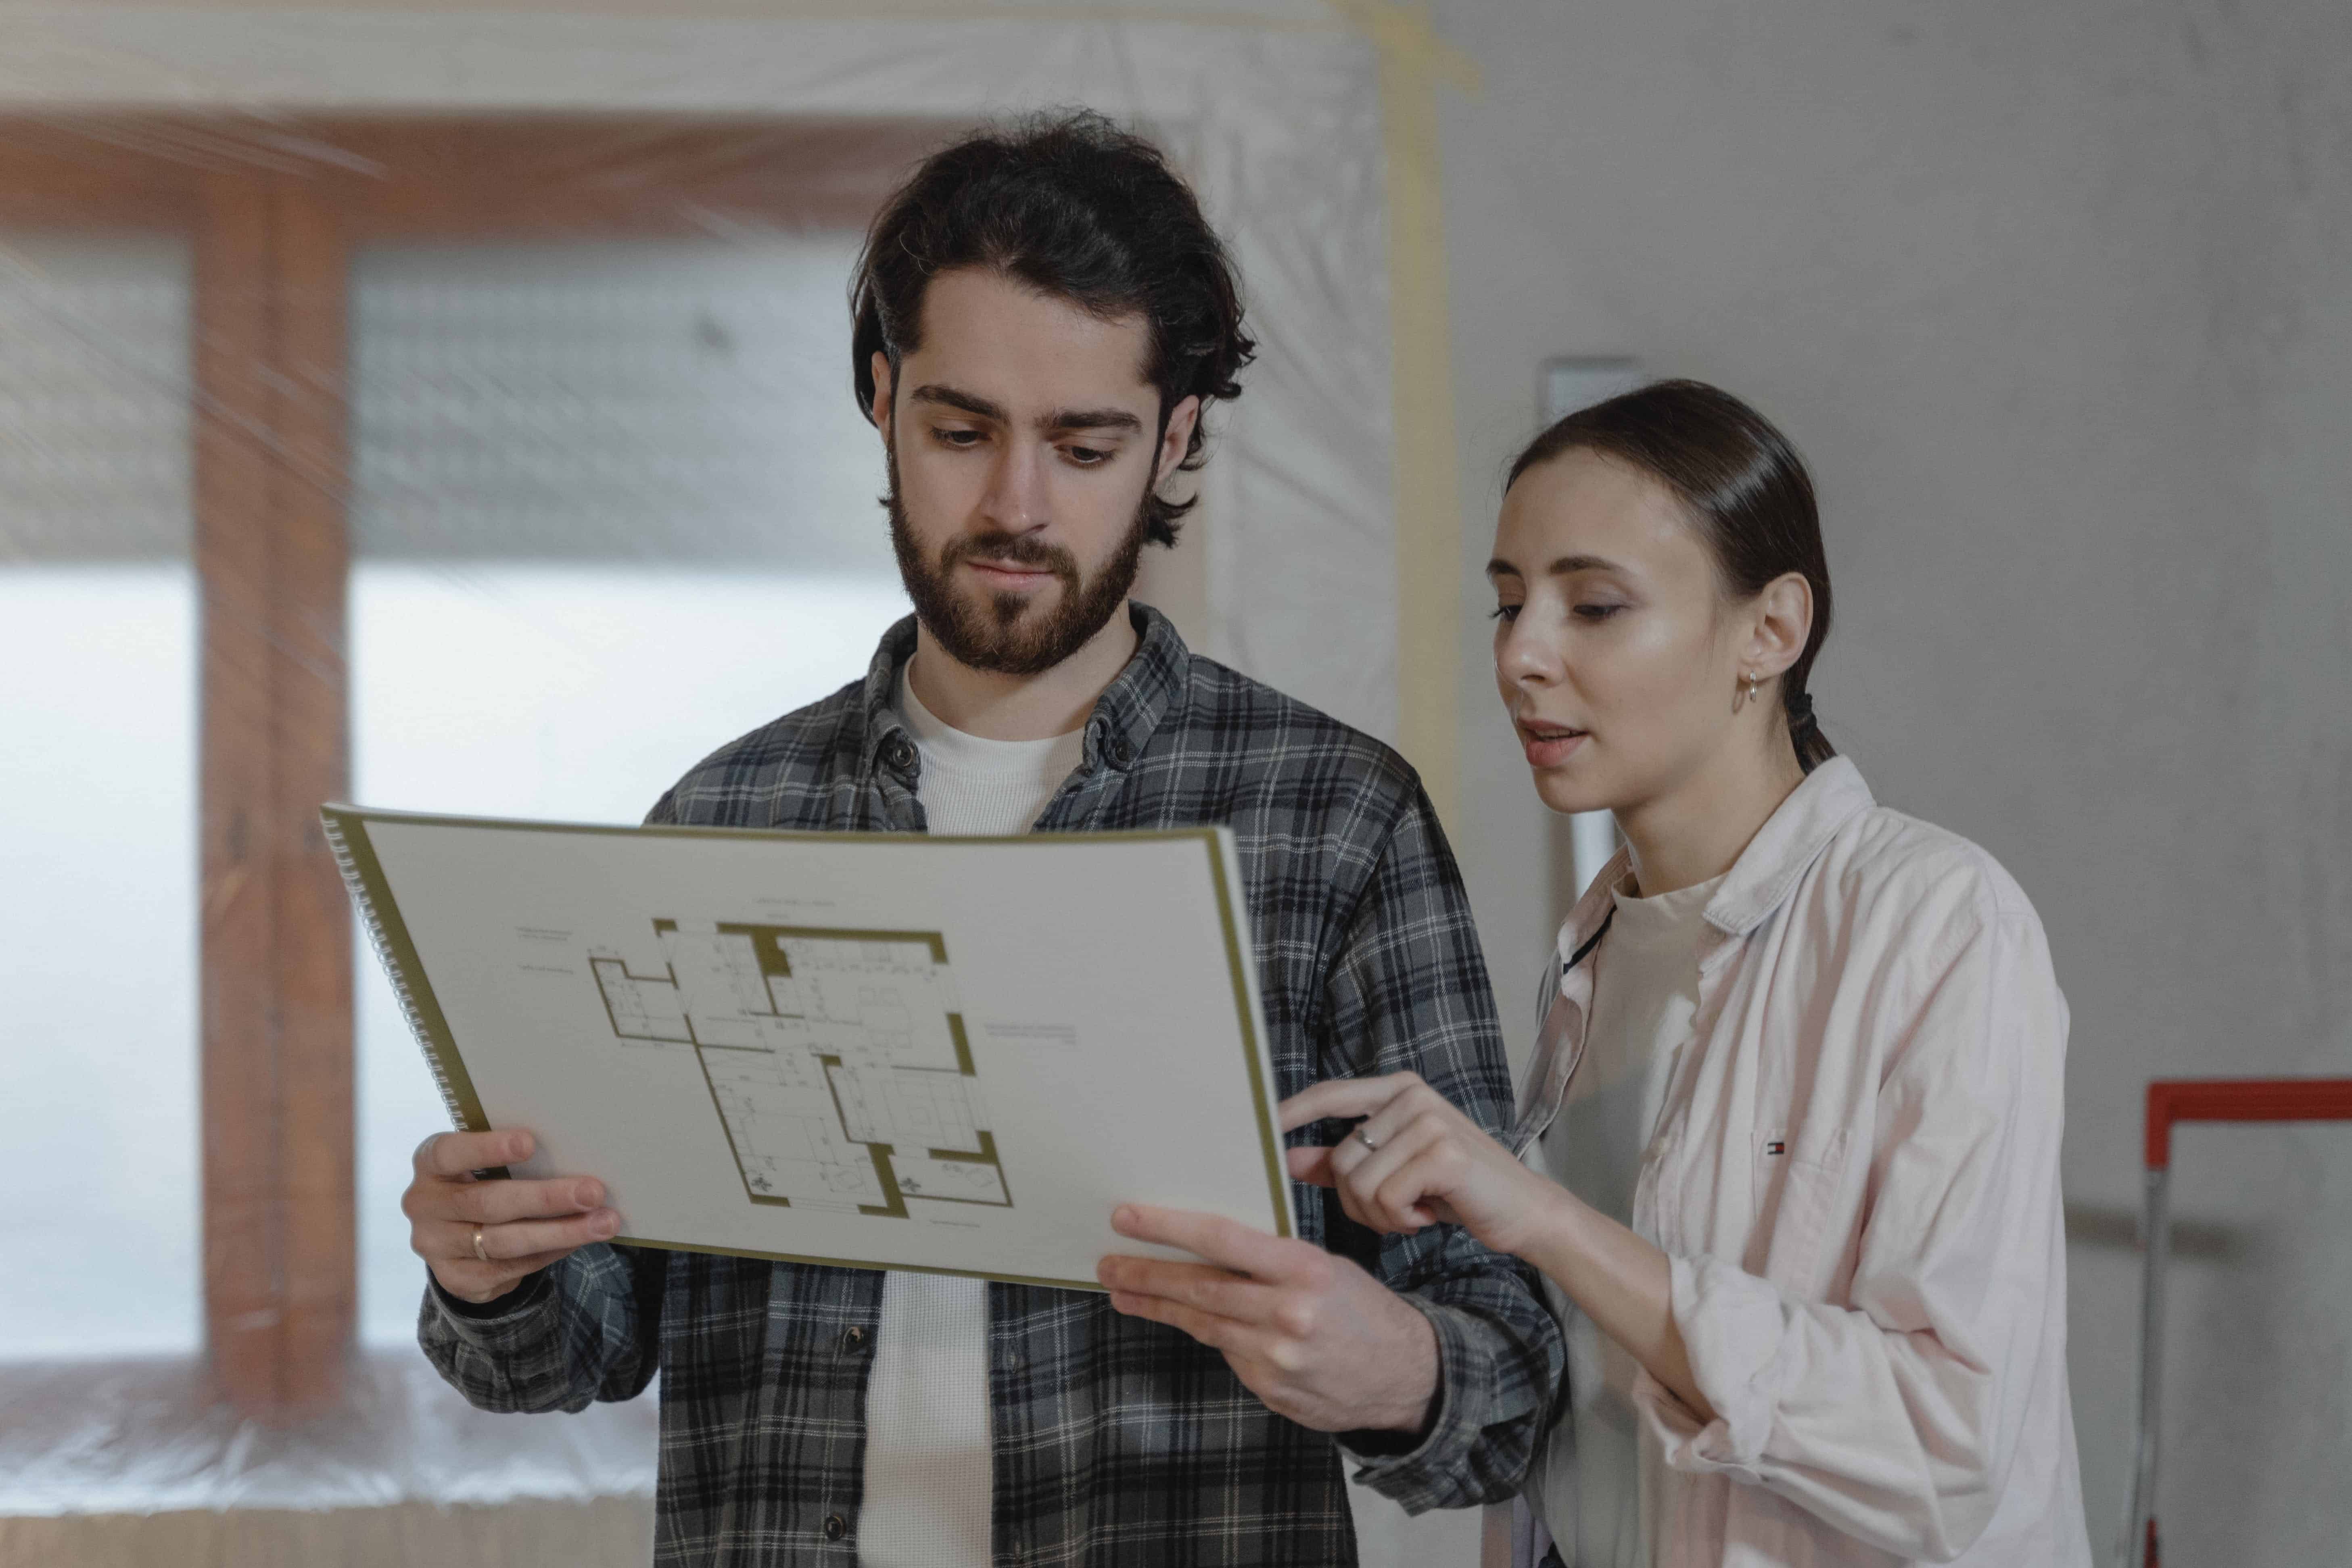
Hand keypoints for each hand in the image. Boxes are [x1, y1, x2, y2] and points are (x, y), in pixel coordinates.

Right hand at [403, 1129, 619, 1304]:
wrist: (456, 1235)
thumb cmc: (483, 1179)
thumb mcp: (483, 1162)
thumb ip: (512, 1158)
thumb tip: (577, 1153)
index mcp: (430, 1163)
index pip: (450, 1153)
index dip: (487, 1148)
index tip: (530, 1142)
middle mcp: (424, 1205)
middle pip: (488, 1203)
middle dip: (545, 1198)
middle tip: (592, 1192)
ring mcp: (436, 1246)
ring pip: (503, 1242)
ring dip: (560, 1233)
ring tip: (603, 1223)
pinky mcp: (455, 1279)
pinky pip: (509, 1268)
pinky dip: (549, 1254)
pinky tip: (578, 1241)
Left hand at [1096, 1204, 1438, 1434]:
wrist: (1406, 1374)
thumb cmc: (1362, 1309)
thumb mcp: (1326, 1267)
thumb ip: (1270, 1261)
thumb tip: (1207, 1246)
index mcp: (1304, 1270)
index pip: (1221, 1239)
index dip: (1168, 1228)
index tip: (1127, 1218)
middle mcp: (1287, 1313)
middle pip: (1198, 1287)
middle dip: (1145, 1274)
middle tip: (1107, 1263)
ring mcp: (1276, 1356)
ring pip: (1202, 1323)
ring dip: (1157, 1306)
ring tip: (1123, 1292)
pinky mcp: (1270, 1388)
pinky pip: (1227, 1354)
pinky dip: (1210, 1336)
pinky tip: (1194, 1323)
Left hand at [1283, 1072, 1559, 1258]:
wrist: (1522, 1210)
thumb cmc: (1454, 1190)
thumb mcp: (1394, 1171)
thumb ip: (1342, 1162)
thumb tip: (1289, 1159)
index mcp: (1398, 1090)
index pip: (1328, 1094)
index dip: (1291, 1113)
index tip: (1260, 1129)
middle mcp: (1412, 1096)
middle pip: (1342, 1158)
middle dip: (1358, 1202)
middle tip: (1396, 1210)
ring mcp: (1430, 1121)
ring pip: (1360, 1183)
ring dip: (1381, 1215)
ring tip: (1416, 1210)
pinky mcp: (1445, 1153)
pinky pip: (1388, 1198)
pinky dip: (1403, 1220)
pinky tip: (1430, 1214)